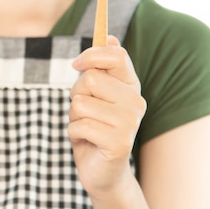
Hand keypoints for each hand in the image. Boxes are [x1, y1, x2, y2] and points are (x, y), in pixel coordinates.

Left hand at [69, 36, 146, 198]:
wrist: (102, 171)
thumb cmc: (94, 126)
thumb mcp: (95, 94)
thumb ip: (101, 67)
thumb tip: (110, 37)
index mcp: (131, 85)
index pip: (116, 56)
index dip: (91, 56)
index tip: (76, 65)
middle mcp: (136, 101)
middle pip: (90, 79)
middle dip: (76, 95)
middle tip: (85, 111)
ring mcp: (130, 122)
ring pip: (80, 103)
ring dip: (74, 117)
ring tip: (87, 127)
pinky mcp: (119, 143)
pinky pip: (79, 125)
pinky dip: (74, 133)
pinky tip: (86, 141)